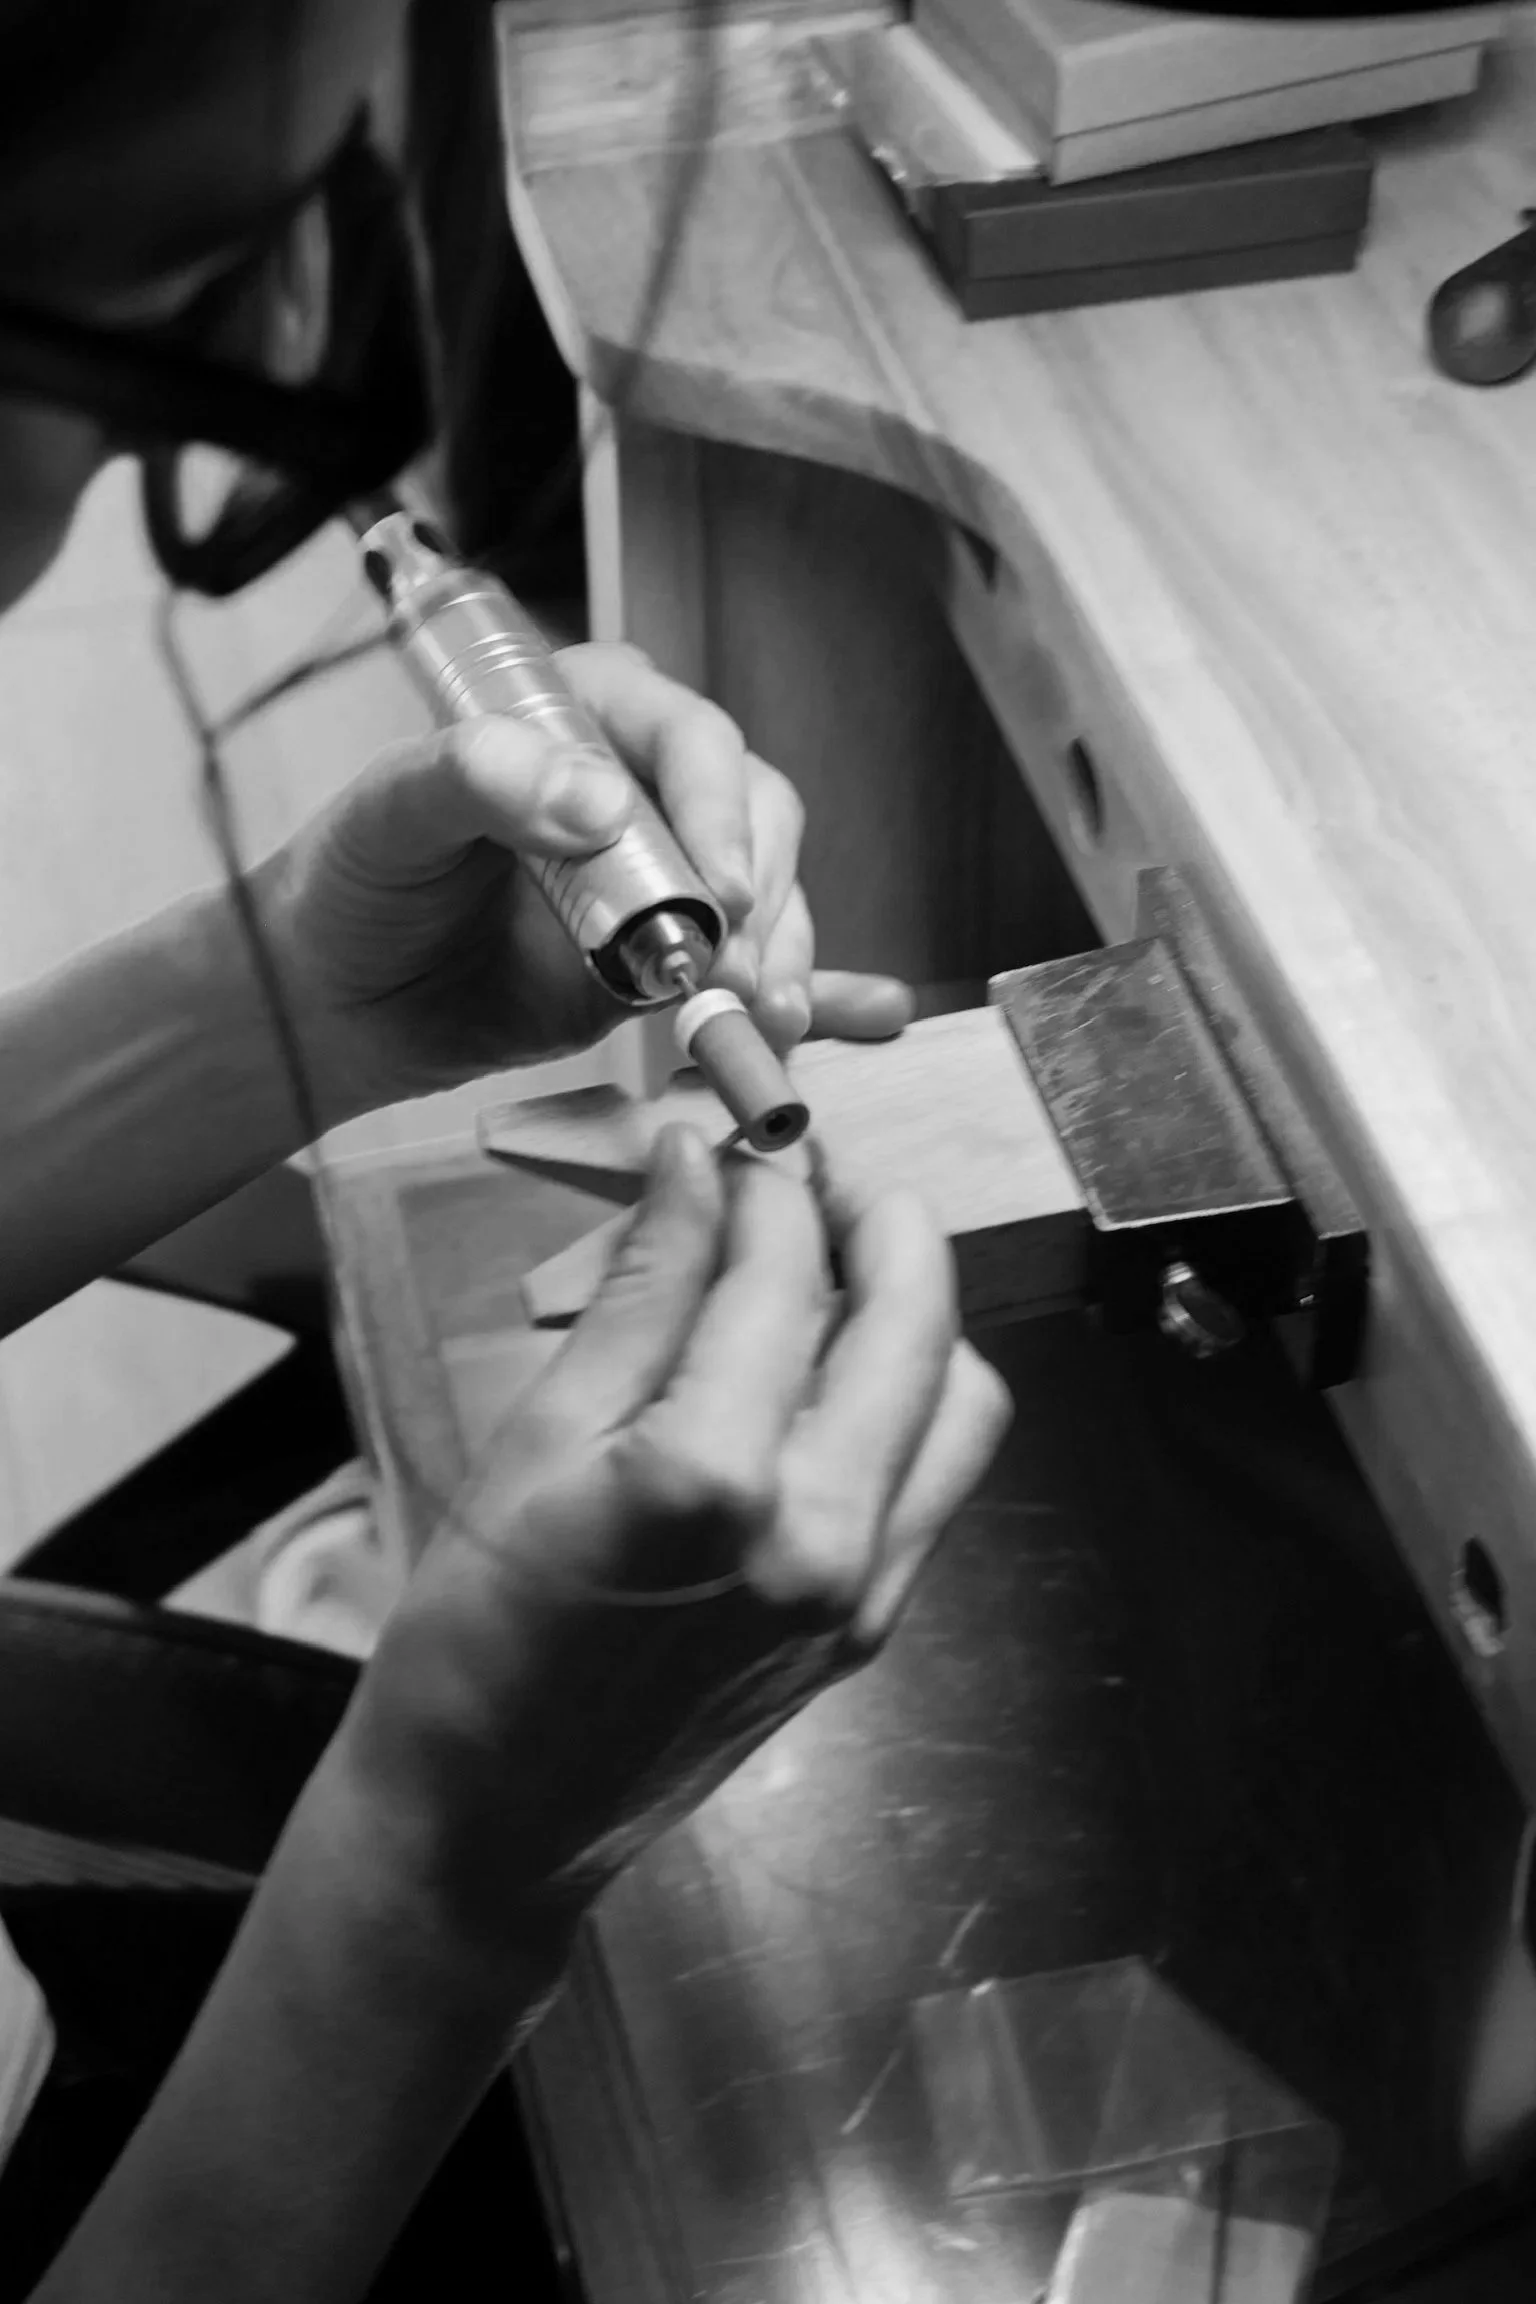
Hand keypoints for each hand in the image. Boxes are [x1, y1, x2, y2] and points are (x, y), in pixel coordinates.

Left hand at [258, 644, 913, 1124]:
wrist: (339, 1000)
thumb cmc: (352, 882)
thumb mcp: (390, 814)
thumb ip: (478, 777)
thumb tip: (599, 800)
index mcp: (582, 713)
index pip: (688, 736)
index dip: (719, 807)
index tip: (721, 889)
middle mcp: (640, 783)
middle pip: (753, 812)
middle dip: (764, 894)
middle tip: (742, 975)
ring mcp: (663, 872)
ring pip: (770, 891)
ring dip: (786, 954)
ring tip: (770, 1018)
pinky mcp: (669, 954)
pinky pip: (754, 962)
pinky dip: (796, 993)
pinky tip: (827, 1022)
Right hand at [339, 1128, 1010, 1963]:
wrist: (492, 1829)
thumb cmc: (471, 1636)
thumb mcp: (535, 1440)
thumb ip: (640, 1291)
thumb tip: (694, 1158)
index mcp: (716, 1477)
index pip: (784, 1270)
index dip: (766, 1176)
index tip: (739, 1129)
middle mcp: (824, 1532)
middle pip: (913, 1316)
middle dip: (874, 1215)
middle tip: (811, 1172)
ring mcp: (866, 1589)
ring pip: (958, 1396)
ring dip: (914, 1309)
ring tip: (832, 1269)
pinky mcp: (874, 1628)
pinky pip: (939, 1477)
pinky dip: (909, 1398)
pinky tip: (831, 1374)